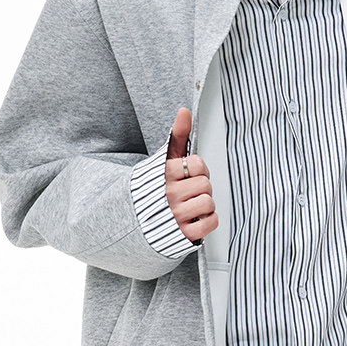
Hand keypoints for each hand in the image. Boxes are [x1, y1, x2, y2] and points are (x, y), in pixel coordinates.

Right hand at [165, 107, 218, 241]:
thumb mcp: (164, 160)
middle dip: (201, 187)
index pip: (197, 165)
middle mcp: (169, 194)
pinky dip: (208, 221)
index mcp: (164, 174)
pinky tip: (195, 218)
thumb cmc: (156, 188)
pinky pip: (210, 223)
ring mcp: (175, 215)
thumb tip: (185, 111)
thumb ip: (178, 135)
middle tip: (189, 192)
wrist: (135, 219)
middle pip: (205, 184)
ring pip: (208, 202)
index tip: (189, 174)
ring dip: (204, 205)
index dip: (198, 169)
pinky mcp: (182, 234)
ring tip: (191, 205)